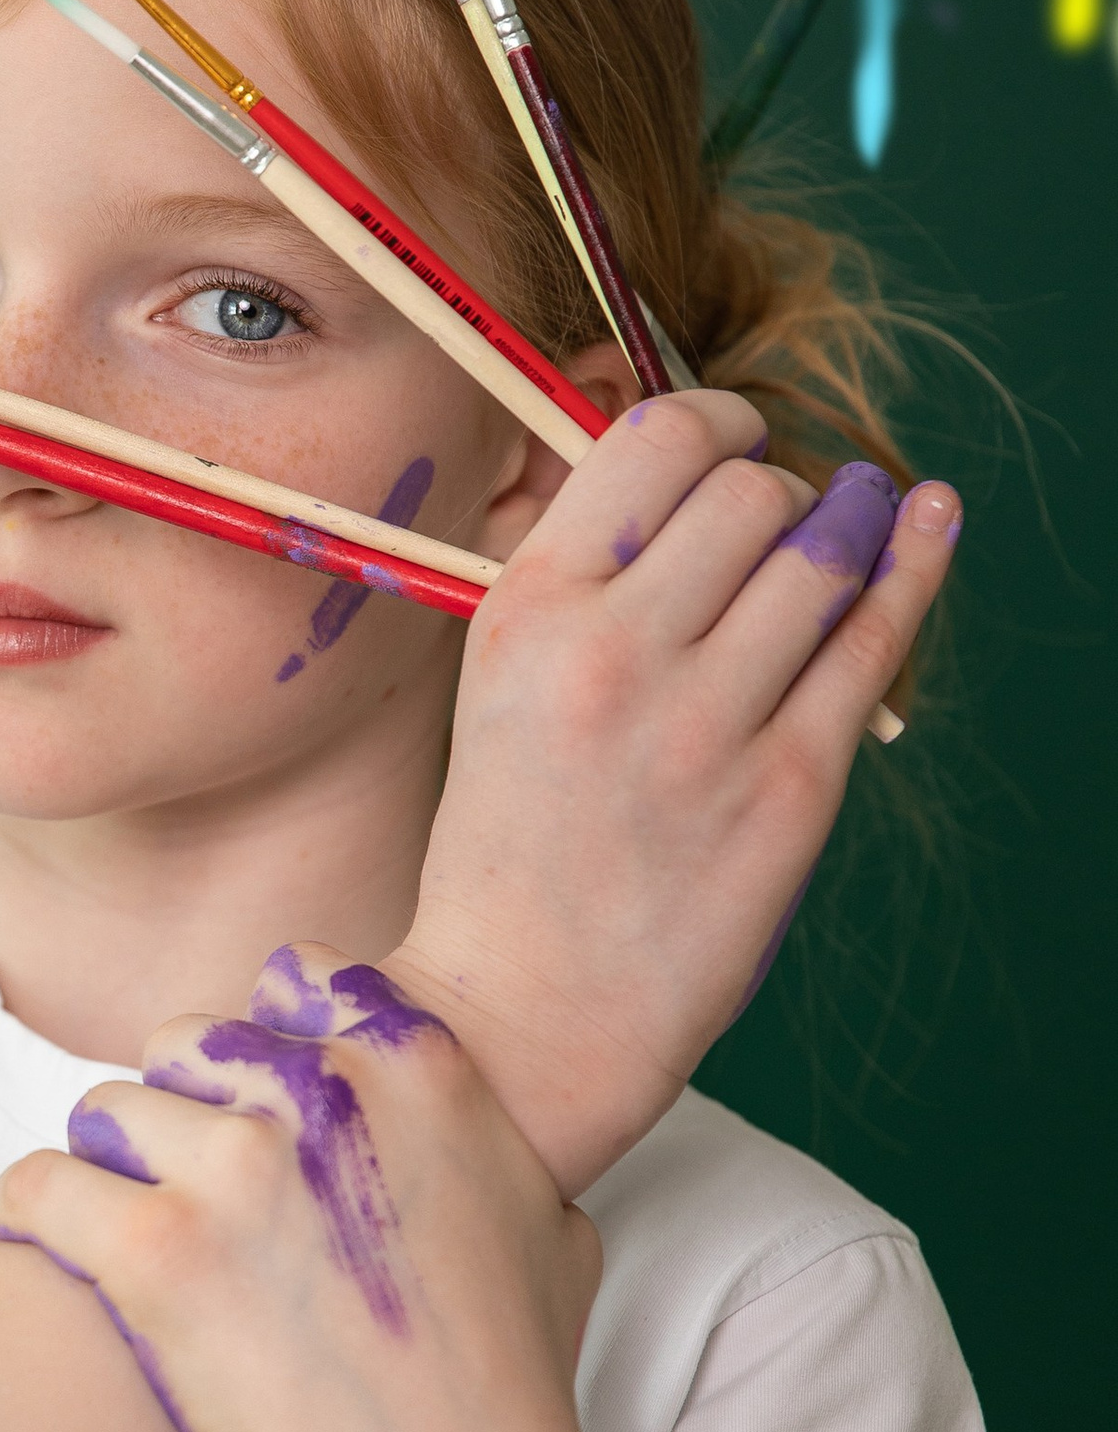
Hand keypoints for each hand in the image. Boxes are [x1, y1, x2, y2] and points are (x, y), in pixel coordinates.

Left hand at [0, 947, 601, 1431]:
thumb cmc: (506, 1382)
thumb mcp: (553, 1230)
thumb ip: (502, 1154)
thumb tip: (494, 1147)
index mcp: (417, 1064)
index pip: (292, 978)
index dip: (263, 1040)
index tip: (253, 1102)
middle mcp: (325, 1090)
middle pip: (187, 1040)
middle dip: (182, 1109)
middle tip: (188, 1190)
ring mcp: (236, 1164)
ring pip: (109, 1109)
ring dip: (111, 1166)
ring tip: (120, 1227)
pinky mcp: (157, 1247)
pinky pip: (41, 1183)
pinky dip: (31, 1210)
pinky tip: (36, 1233)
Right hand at [396, 393, 959, 1195]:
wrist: (522, 1012)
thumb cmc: (510, 847)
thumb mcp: (502, 682)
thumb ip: (586, 580)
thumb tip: (694, 475)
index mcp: (528, 613)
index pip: (650, 442)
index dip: (713, 419)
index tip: (733, 439)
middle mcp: (616, 651)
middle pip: (747, 492)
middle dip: (775, 489)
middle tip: (779, 520)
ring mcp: (709, 722)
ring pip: (820, 553)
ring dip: (847, 521)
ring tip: (857, 514)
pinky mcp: (789, 788)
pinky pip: (873, 641)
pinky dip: (915, 565)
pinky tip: (930, 521)